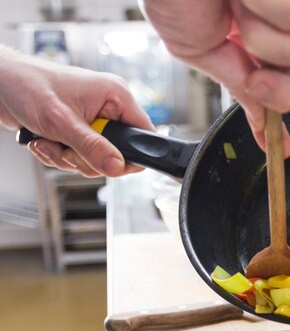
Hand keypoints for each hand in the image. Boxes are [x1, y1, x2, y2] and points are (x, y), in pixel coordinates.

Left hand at [0, 45, 154, 176]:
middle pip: (117, 155)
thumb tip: (118, 167)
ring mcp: (93, 122)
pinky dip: (59, 156)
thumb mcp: (62, 121)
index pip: (144, 135)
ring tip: (49, 141)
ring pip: (96, 160)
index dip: (130, 156)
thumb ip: (93, 147)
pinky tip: (44, 141)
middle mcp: (108, 109)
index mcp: (116, 96)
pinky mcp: (78, 132)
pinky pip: (79, 158)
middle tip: (66, 148)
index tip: (108, 161)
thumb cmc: (27, 85)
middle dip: (87, 159)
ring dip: (68, 158)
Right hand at [140, 0, 289, 155]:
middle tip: (252, 73)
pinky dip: (263, 8)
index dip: (282, 113)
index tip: (282, 148)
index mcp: (258, 34)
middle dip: (278, 89)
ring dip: (264, 42)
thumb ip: (238, 86)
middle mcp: (283, 15)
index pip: (285, 80)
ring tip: (237, 8)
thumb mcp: (200, 51)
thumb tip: (259, 126)